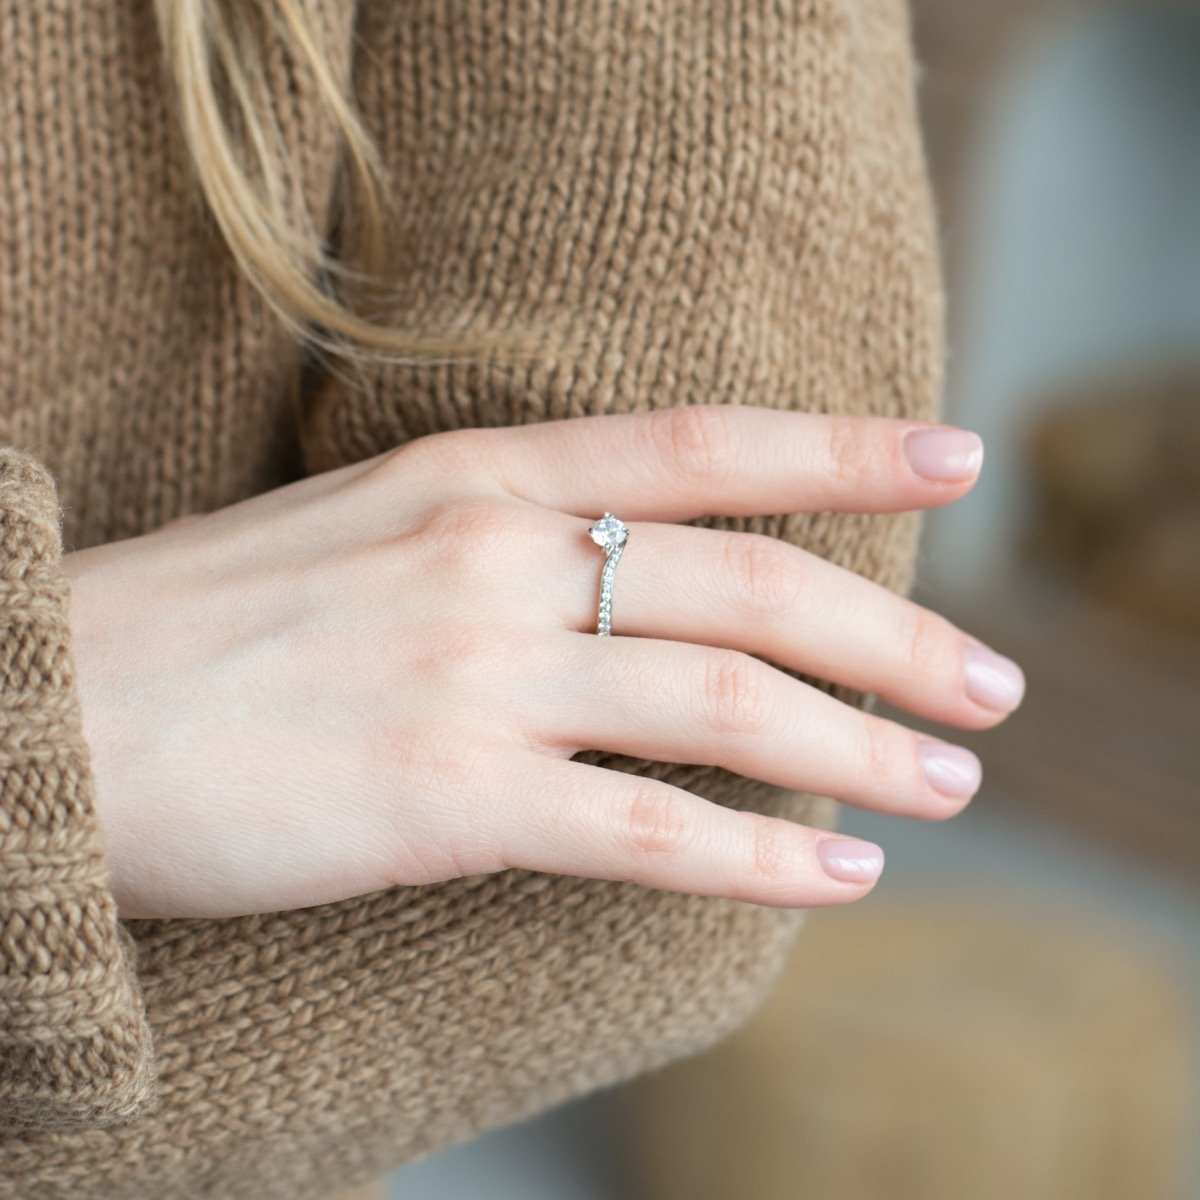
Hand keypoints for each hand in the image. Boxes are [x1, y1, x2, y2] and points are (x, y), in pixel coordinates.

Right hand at [62, 405, 1021, 918]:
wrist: (59, 703)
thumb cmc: (220, 620)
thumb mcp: (380, 525)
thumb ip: (512, 534)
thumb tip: (638, 574)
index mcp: (479, 474)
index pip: (706, 444)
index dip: (844, 446)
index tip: (955, 455)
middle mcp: (494, 560)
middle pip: (754, 586)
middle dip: (896, 634)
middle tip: (990, 684)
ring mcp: (474, 680)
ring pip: (727, 709)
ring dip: (862, 750)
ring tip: (949, 786)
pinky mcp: (443, 803)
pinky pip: (646, 832)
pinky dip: (758, 859)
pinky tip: (839, 874)